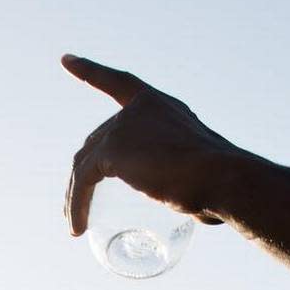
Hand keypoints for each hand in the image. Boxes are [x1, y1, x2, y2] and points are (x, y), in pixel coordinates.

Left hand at [62, 57, 252, 234]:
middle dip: (84, 175)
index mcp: (160, 106)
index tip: (66, 60)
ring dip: (75, 197)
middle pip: (96, 140)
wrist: (222, 177)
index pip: (119, 83)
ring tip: (75, 228)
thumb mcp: (202, 172)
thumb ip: (193, 180)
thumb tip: (201, 210)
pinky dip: (76, 206)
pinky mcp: (113, 150)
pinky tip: (76, 229)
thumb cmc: (221, 184)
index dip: (91, 71)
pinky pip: (83, 180)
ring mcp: (124, 126)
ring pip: (84, 164)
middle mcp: (139, 110)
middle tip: (78, 206)